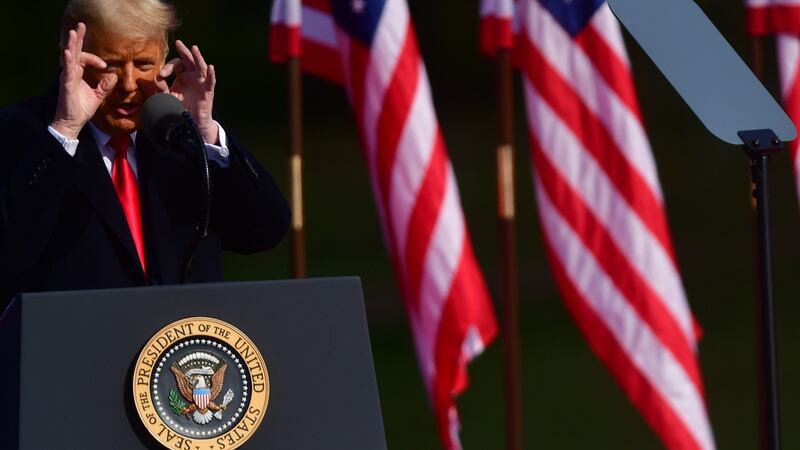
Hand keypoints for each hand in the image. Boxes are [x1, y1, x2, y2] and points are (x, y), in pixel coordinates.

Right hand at [51, 23, 117, 139]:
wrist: (73, 122)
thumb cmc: (82, 109)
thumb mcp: (98, 96)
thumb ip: (105, 86)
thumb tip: (114, 76)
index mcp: (77, 73)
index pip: (84, 58)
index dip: (94, 58)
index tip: (105, 66)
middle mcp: (70, 73)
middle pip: (73, 52)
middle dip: (77, 38)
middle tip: (81, 25)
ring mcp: (67, 78)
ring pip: (68, 57)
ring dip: (71, 45)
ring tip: (73, 33)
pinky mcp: (66, 85)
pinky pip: (66, 71)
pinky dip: (67, 61)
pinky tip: (68, 52)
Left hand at [156, 40, 217, 143]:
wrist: (190, 123)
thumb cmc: (180, 108)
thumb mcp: (168, 97)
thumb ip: (161, 87)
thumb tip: (156, 77)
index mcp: (182, 76)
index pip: (176, 65)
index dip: (168, 68)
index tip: (161, 75)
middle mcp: (192, 76)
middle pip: (189, 60)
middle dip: (184, 52)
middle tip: (178, 43)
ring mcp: (201, 82)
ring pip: (200, 67)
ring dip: (198, 57)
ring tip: (194, 48)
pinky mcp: (208, 91)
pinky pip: (210, 81)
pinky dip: (211, 74)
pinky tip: (210, 67)